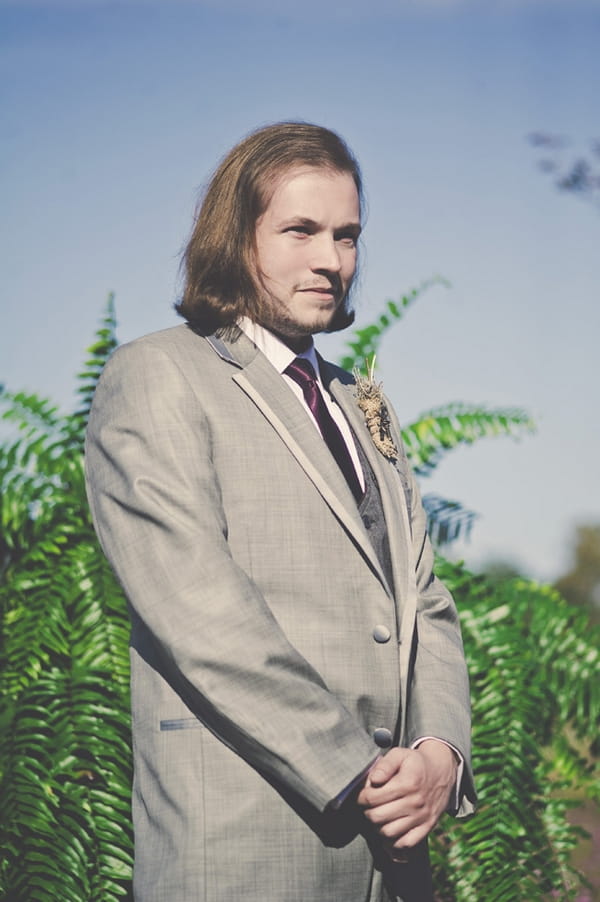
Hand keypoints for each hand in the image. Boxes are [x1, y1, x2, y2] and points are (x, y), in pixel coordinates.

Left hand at [357, 740, 456, 858]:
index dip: (362, 797)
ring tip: (377, 816)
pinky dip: (394, 842)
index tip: (362, 795)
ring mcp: (422, 817)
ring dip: (377, 827)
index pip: (373, 798)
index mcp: (407, 784)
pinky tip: (389, 831)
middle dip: (367, 812)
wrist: (442, 771)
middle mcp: (415, 803)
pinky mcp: (427, 827)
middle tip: (367, 806)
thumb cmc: (416, 762)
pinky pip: (406, 843)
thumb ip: (385, 765)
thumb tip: (373, 780)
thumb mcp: (400, 754)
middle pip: (378, 817)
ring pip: (389, 832)